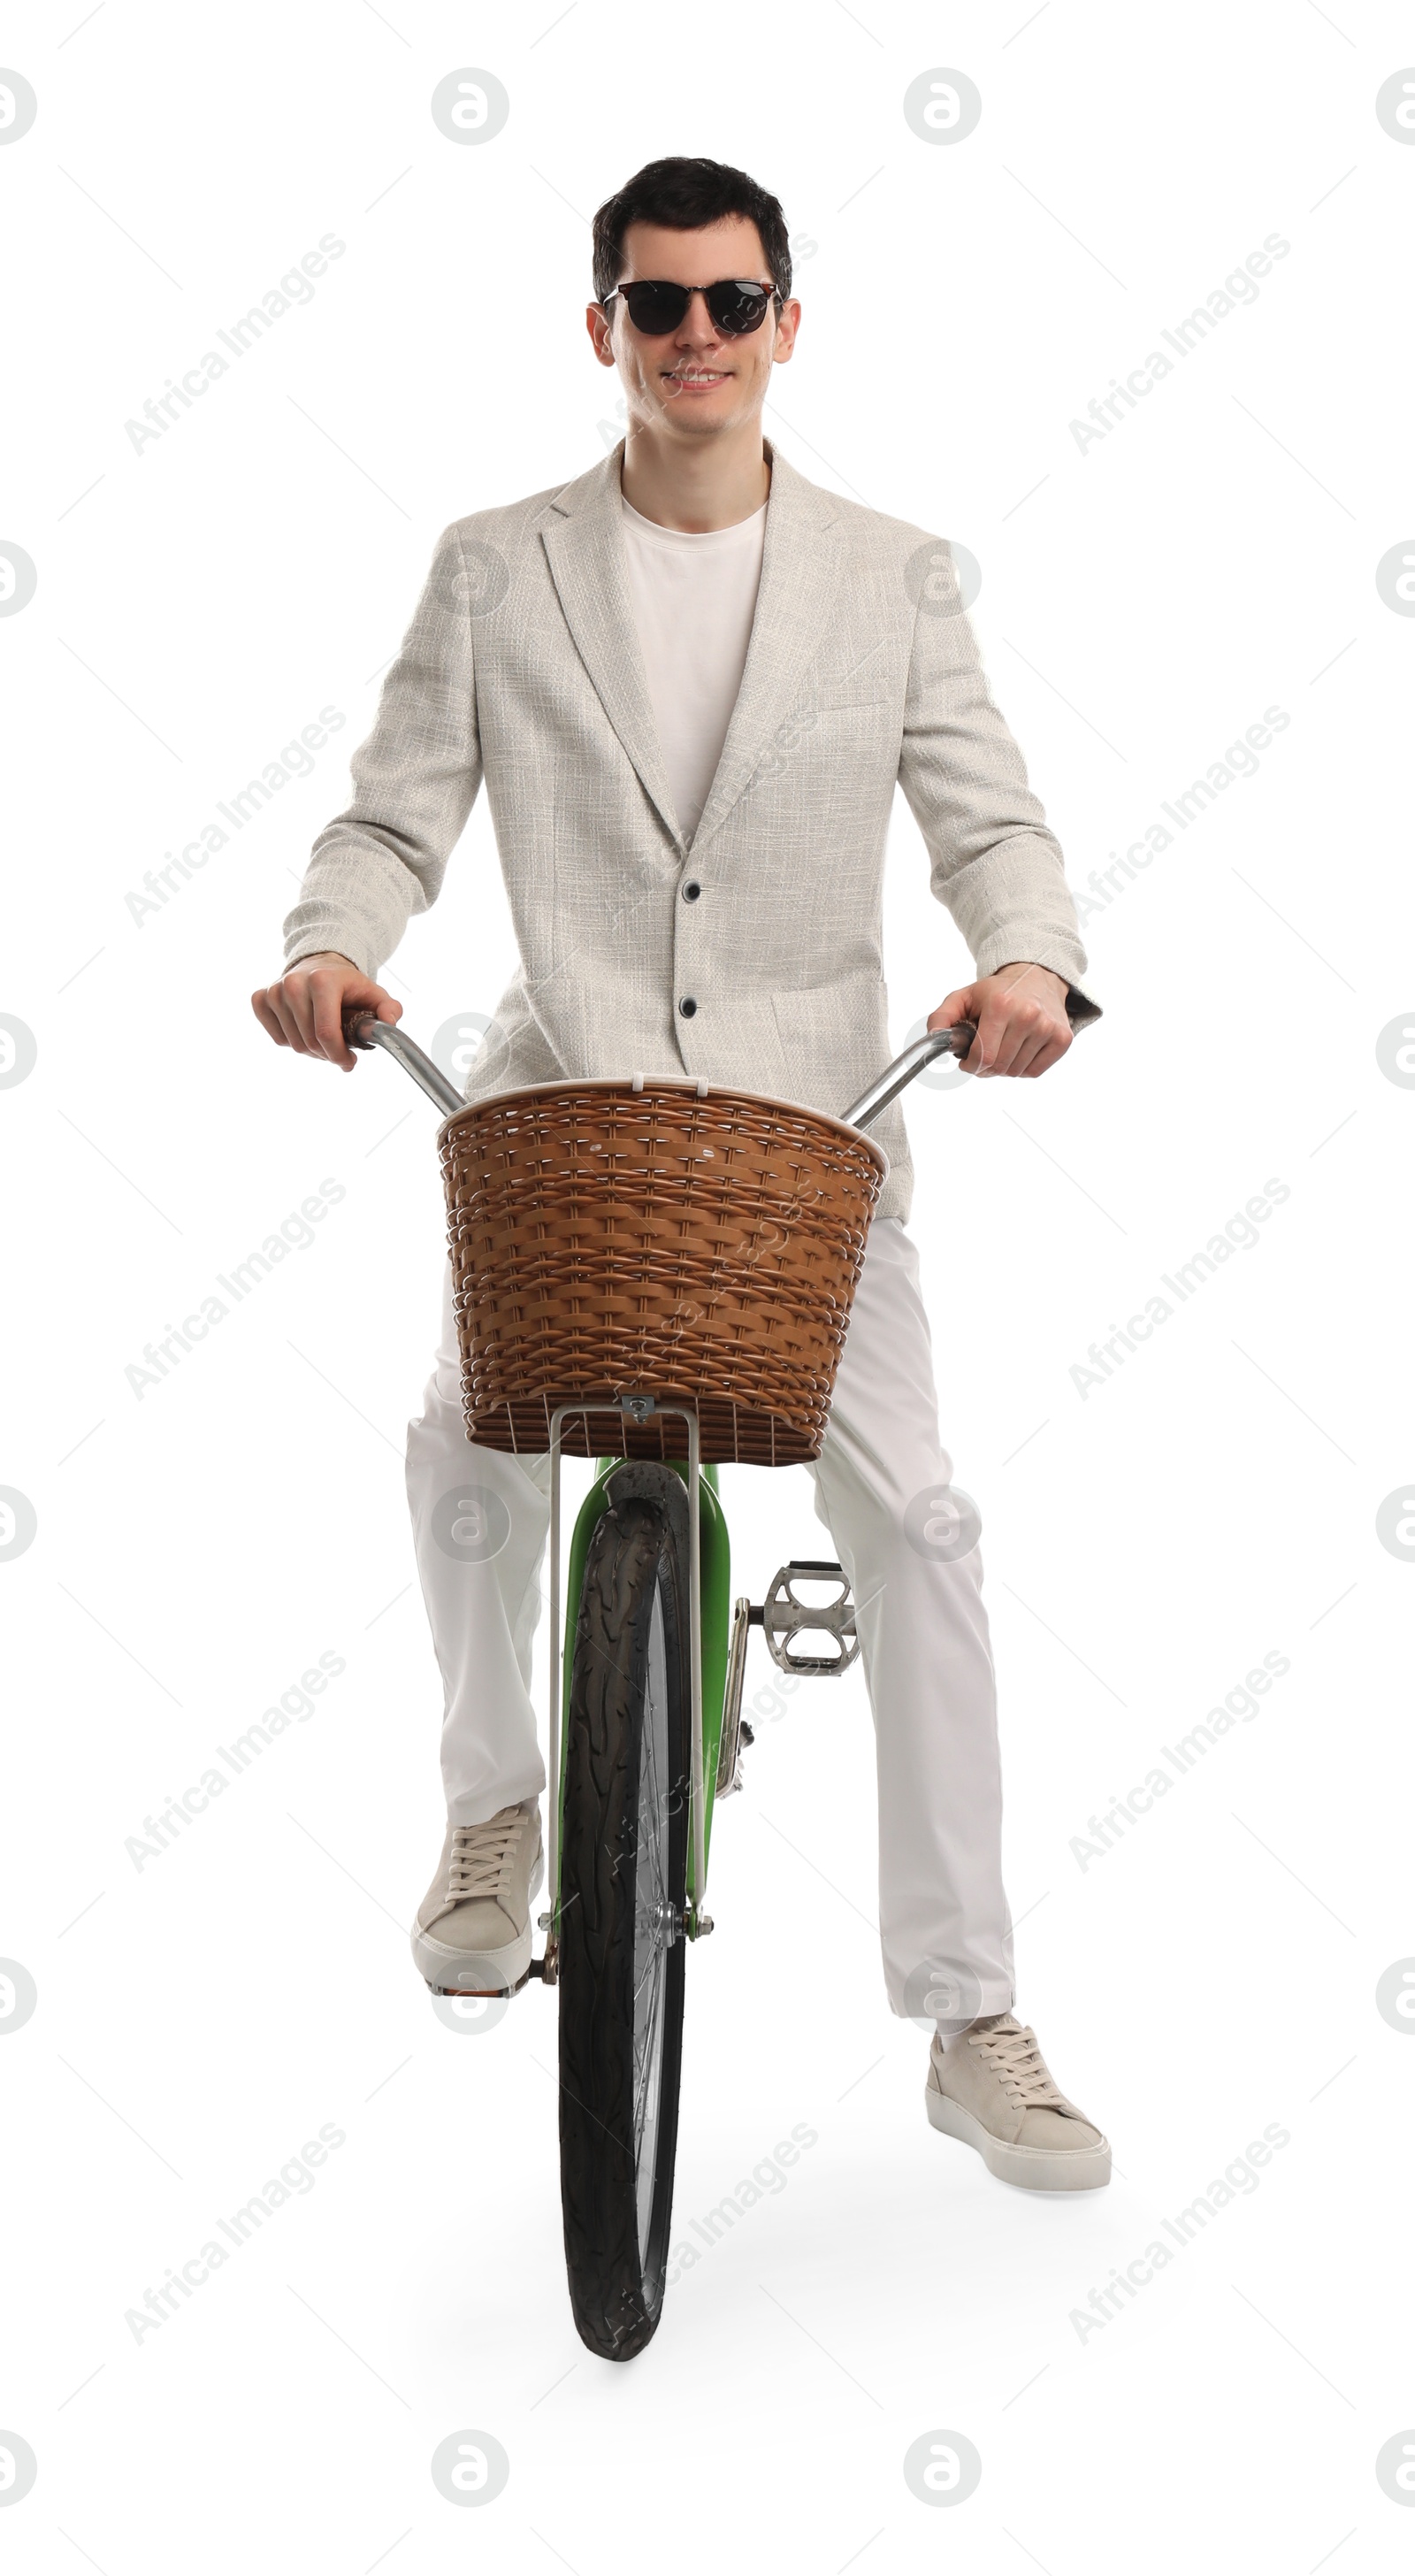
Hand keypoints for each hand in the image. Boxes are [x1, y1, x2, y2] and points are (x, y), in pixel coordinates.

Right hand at [251, 952, 401, 1072]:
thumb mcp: (374, 993)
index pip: (326, 1033)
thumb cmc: (348, 985)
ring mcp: (274, 991)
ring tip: (325, 1039)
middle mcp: (294, 983)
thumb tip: (390, 1022)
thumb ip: (389, 1009)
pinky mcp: (261, 999)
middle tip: (340, 1051)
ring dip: (312, 1051)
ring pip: (293, 1044)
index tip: (350, 1062)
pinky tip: (305, 1030)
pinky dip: (293, 1042)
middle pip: (309, 1043)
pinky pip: (277, 1038)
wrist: (319, 964)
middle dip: (328, 1055)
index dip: (339, 1056)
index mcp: (323, 981)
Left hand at [929, 962, 1070, 1078]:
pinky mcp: (1062, 1039)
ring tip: (1002, 1047)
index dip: (971, 1065)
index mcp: (1001, 1005)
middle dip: (985, 1067)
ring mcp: (1048, 1028)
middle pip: (999, 1067)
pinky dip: (1022, 1068)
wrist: (1038, 977)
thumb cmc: (998, 991)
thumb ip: (941, 1018)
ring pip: (1015, 1072)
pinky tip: (1019, 1050)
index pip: (984, 1056)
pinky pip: (1034, 1071)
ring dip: (1004, 1067)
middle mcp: (1028, 1015)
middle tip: (984, 1054)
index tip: (968, 1061)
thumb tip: (932, 1039)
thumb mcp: (964, 997)